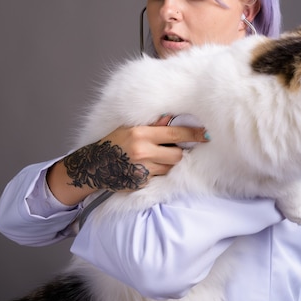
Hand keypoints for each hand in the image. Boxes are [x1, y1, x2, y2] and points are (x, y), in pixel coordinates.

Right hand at [63, 115, 208, 191]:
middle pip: (177, 154)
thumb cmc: (113, 143)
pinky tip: (145, 167)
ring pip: (169, 167)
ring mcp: (142, 169)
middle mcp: (142, 151)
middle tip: (175, 149)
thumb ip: (153, 125)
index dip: (194, 135)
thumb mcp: (130, 128)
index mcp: (141, 134)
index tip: (206, 135)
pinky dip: (156, 172)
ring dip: (167, 163)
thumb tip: (173, 118)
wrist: (94, 165)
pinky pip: (158, 177)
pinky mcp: (140, 183)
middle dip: (179, 152)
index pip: (176, 134)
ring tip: (155, 157)